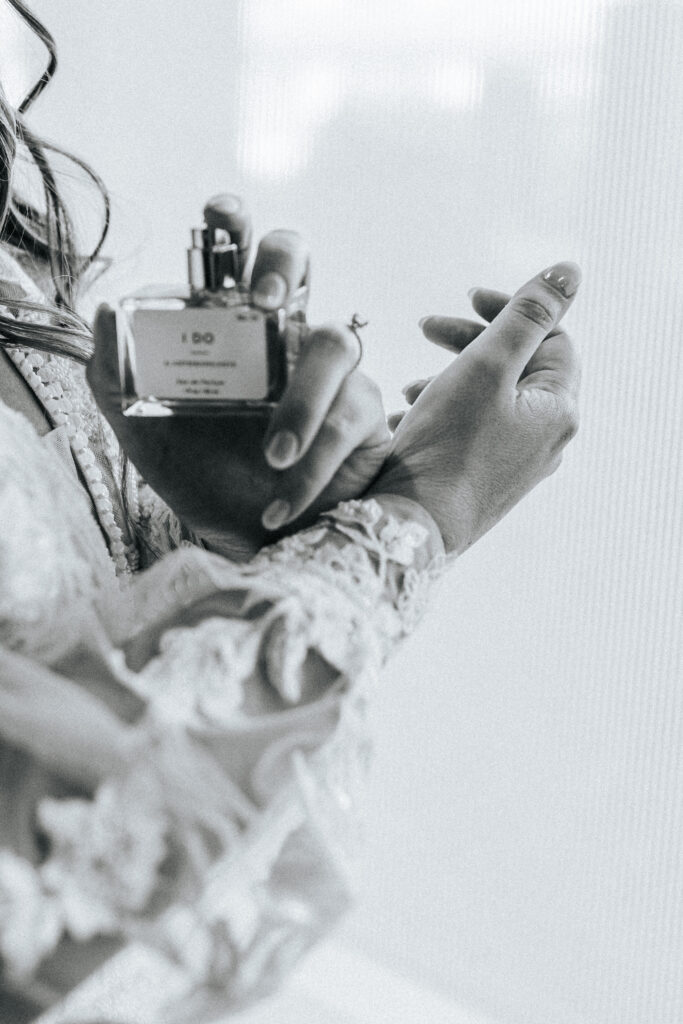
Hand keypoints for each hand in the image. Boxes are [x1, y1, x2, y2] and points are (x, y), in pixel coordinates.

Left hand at [87, 200, 389, 558]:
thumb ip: (116, 379)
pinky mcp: (364, 415)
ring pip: (337, 342)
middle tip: (265, 301)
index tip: (221, 214)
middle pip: (298, 257)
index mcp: (230, 330)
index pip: (234, 255)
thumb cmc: (204, 479)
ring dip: (303, 401)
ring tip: (272, 457)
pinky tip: (281, 503)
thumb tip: (107, 311)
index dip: (234, 221)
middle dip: (283, 261)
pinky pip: (351, 417)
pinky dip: (314, 465)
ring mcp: (330, 373)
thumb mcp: (147, 434)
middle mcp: (282, 336)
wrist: (250, 543)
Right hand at [369, 262, 580, 553]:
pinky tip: (406, 419)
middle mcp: (546, 441)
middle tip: (426, 327)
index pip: (552, 337)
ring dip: (450, 378)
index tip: (464, 299)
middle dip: (472, 341)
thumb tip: (569, 270)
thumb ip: (528, 314)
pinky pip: (471, 433)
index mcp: (559, 410)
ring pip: (489, 401)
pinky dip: (441, 414)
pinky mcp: (485, 482)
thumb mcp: (487, 365)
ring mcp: (516, 466)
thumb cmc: (448, 447)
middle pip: (519, 368)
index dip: (510, 308)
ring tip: (409, 385)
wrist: (413, 527)